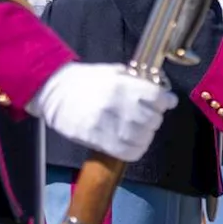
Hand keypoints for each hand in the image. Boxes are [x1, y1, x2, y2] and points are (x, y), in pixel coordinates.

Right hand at [28, 63, 176, 160]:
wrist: (54, 92)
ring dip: (146, 136)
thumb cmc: (85, 80)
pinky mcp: (97, 140)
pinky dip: (135, 150)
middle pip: (152, 119)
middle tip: (150, 116)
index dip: (166, 101)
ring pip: (142, 138)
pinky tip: (133, 143)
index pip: (157, 98)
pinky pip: (127, 152)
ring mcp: (107, 124)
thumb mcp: (112, 71)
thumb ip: (135, 81)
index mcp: (122, 86)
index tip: (167, 102)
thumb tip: (159, 90)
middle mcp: (117, 105)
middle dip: (155, 118)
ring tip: (140, 130)